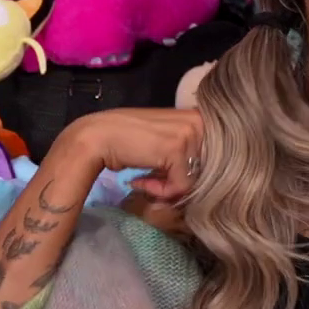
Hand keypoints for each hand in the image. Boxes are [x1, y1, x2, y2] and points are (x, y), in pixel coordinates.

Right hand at [59, 107, 204, 202]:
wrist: (96, 137)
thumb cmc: (128, 140)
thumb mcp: (165, 141)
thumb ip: (186, 154)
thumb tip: (199, 184)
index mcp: (200, 118)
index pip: (212, 159)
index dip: (188, 174)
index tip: (164, 176)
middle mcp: (200, 122)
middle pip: (206, 171)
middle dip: (179, 183)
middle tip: (153, 182)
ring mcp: (190, 133)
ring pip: (194, 181)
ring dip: (166, 188)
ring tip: (144, 180)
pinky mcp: (178, 149)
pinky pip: (180, 186)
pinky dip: (159, 190)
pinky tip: (140, 180)